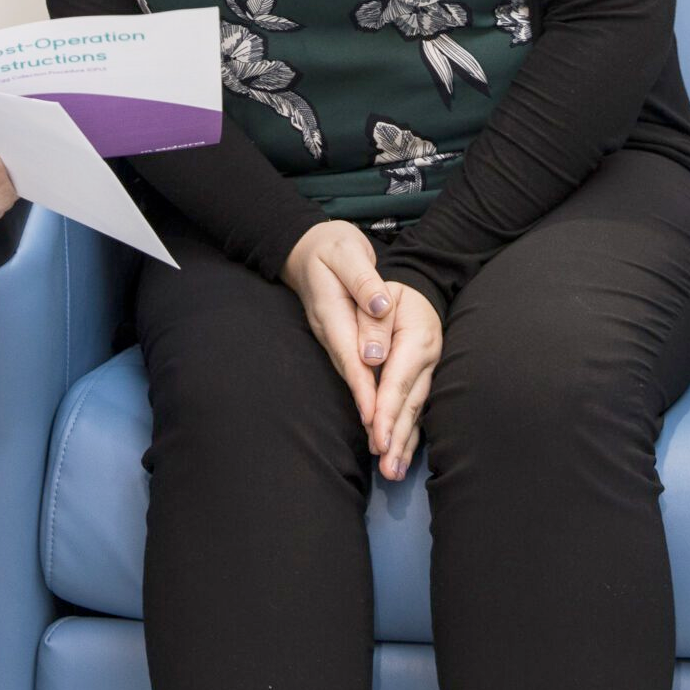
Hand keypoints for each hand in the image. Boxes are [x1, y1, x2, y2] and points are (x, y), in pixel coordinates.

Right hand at [281, 222, 394, 426]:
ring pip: (351, 375)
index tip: (375, 415)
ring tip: (383, 440)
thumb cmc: (331, 245)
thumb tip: (380, 307)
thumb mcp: (348, 252)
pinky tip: (378, 413)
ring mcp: (333, 336)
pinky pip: (354, 369)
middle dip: (366, 409)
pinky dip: (366, 392)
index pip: (350, 354)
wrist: (306, 246)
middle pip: (350, 374)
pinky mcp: (339, 338)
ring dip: (367, 407)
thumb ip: (364, 280)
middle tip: (383, 444)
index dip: (363, 387)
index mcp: (332, 311)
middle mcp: (330, 330)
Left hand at [368, 283, 440, 481]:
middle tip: (387, 468)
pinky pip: (418, 412)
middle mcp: (428, 360)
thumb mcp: (381, 295)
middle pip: (411, 403)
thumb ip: (373, 323)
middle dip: (398, 437)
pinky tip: (401, 459)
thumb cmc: (389, 294)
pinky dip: (410, 437)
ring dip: (405, 444)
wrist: (415, 292)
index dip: (388, 410)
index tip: (378, 437)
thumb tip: (371, 358)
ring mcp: (430, 373)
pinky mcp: (424, 383)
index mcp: (417, 337)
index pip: (398, 379)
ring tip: (394, 472)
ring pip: (417, 412)